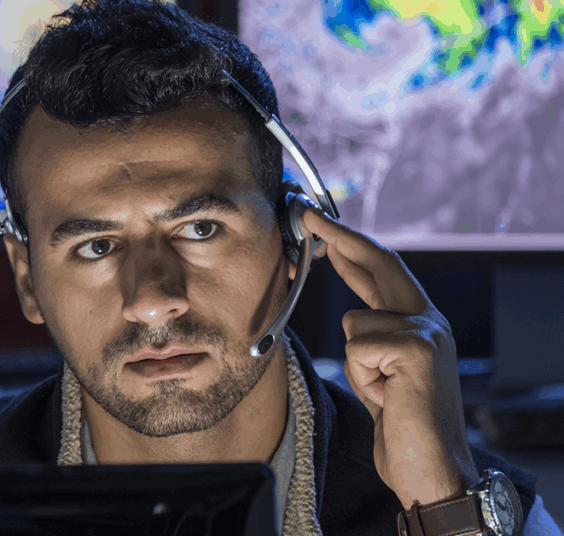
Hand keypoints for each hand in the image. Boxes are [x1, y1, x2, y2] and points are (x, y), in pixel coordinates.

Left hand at [301, 206, 479, 509]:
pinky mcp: (416, 348)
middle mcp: (430, 321)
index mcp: (421, 324)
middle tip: (310, 216)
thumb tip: (352, 313)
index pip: (384, 272)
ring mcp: (427, 332)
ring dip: (355, 362)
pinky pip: (358, 347)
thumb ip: (373, 340)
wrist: (431, 468)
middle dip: (341, 239)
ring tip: (382, 391)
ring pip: (354, 322)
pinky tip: (387, 396)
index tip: (324, 229)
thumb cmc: (403, 427)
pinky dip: (363, 376)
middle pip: (380, 264)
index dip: (352, 248)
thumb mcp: (381, 374)